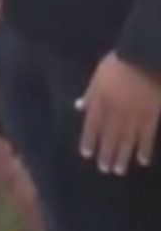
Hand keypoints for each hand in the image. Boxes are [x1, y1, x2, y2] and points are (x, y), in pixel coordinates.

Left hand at [77, 52, 160, 173]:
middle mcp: (115, 112)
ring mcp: (134, 116)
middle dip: (105, 153)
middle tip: (104, 169)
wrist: (144, 59)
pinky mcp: (151, 117)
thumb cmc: (118, 64)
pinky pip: (147, 137)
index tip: (86, 154)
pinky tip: (142, 161)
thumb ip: (90, 94)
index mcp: (100, 101)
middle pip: (109, 136)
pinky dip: (144, 149)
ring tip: (118, 170)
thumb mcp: (98, 76)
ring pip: (126, 140)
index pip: (92, 125)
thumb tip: (78, 107)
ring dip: (122, 156)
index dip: (89, 140)